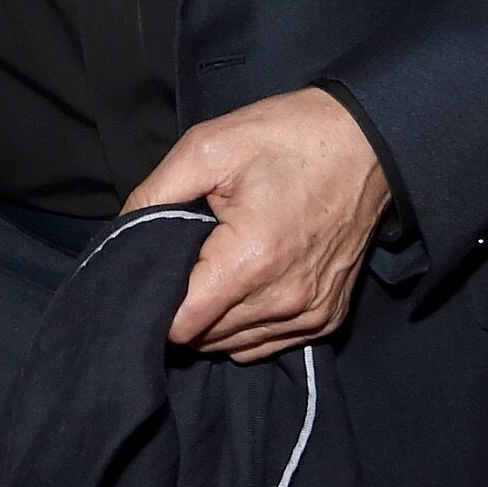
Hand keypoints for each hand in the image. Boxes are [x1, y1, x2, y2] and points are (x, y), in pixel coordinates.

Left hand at [125, 87, 390, 362]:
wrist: (368, 142)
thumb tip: (120, 235)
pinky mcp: (328, 317)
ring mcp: (311, 313)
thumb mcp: (207, 147)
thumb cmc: (287, 139)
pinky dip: (246, 326)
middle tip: (181, 264)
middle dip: (182, 309)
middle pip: (205, 338)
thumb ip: (153, 195)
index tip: (151, 275)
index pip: (182, 325)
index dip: (156, 304)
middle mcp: (285, 299)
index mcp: (251, 261)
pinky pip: (268, 344)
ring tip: (212, 272)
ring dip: (214, 321)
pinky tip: (240, 287)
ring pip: (235, 347)